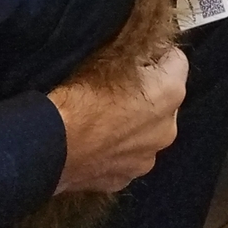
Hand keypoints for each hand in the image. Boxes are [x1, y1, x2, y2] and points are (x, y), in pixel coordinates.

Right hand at [47, 48, 188, 194]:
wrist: (51, 146)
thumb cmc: (78, 96)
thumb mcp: (108, 56)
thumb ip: (134, 52)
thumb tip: (143, 47)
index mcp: (170, 93)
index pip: (177, 61)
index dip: (157, 55)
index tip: (140, 55)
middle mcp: (167, 129)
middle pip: (164, 101)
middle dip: (148, 92)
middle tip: (118, 86)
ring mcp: (147, 159)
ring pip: (146, 133)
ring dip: (133, 124)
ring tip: (103, 118)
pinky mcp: (124, 180)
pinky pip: (126, 156)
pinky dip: (116, 149)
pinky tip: (95, 142)